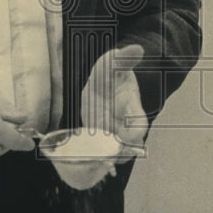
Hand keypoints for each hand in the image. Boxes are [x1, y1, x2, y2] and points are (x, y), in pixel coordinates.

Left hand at [80, 44, 147, 163]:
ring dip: (99, 161)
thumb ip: (122, 57)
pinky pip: (95, 157)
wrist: (103, 86)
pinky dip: (87, 161)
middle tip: (100, 157)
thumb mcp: (113, 63)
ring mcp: (111, 137)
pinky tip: (74, 161)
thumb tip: (137, 48)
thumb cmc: (110, 75)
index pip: (139, 125)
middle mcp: (124, 128)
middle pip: (126, 149)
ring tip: (84, 163)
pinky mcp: (98, 144)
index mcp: (132, 109)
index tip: (125, 138)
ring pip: (111, 157)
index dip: (134, 133)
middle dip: (115, 155)